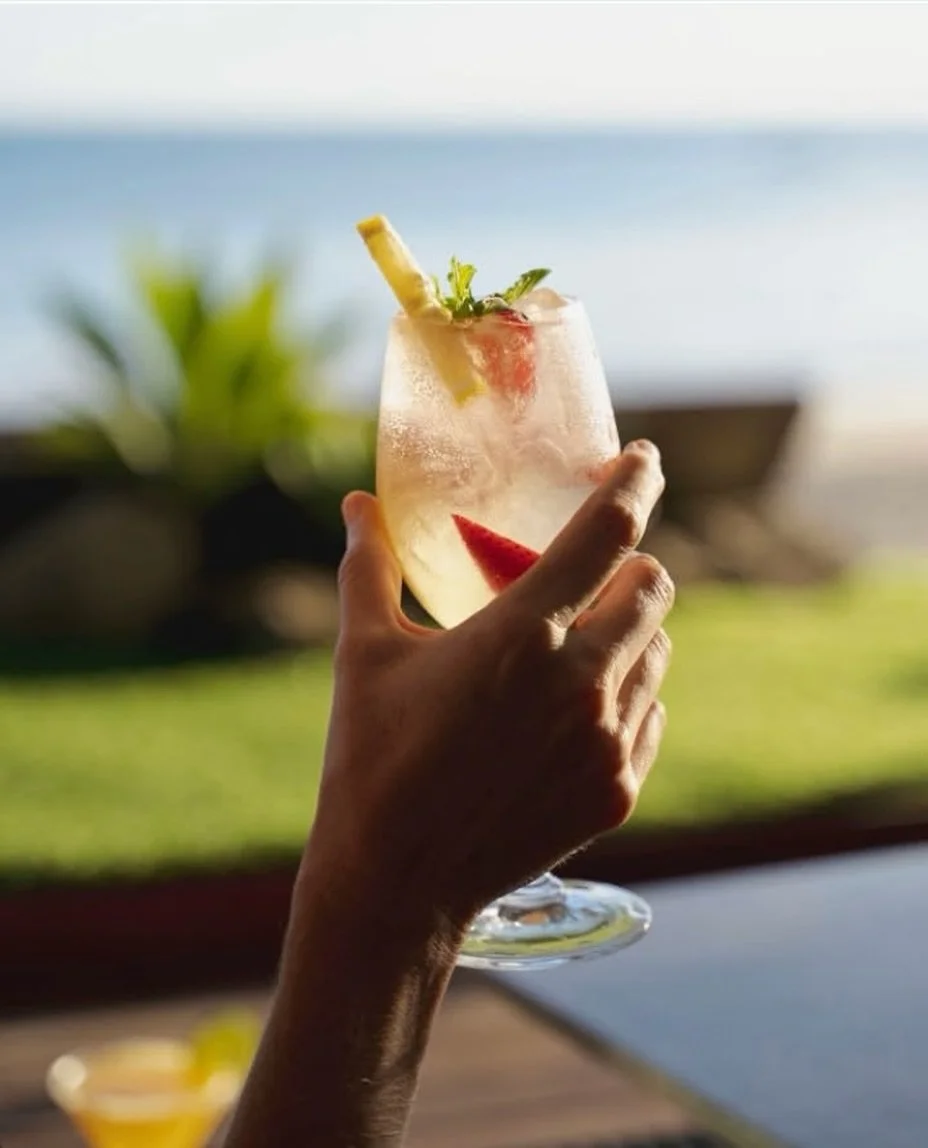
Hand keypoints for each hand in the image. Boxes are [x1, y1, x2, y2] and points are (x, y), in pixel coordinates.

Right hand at [305, 441, 673, 932]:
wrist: (395, 882)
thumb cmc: (371, 758)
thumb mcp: (363, 654)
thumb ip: (369, 567)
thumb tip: (359, 504)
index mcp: (521, 633)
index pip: (608, 530)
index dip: (636, 481)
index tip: (642, 458)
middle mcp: (580, 681)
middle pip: (654, 588)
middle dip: (629, 568)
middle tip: (591, 576)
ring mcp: (606, 742)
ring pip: (659, 653)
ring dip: (629, 634)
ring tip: (578, 647)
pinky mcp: (618, 790)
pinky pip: (650, 716)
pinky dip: (628, 697)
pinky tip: (580, 710)